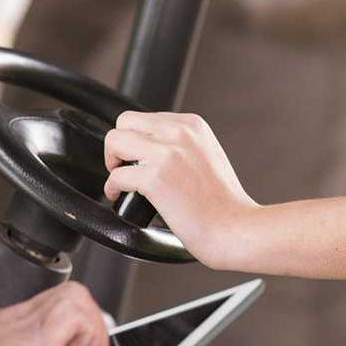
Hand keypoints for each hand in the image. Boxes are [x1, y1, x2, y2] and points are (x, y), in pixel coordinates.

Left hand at [102, 111, 257, 267]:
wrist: (234, 227)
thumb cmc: (223, 203)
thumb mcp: (208, 155)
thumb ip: (183, 144)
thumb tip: (152, 147)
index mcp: (192, 125)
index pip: (144, 117)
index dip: (135, 138)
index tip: (137, 158)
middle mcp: (179, 133)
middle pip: (125, 123)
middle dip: (119, 146)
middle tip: (124, 166)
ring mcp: (167, 153)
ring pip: (115, 141)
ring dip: (112, 163)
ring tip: (121, 180)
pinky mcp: (155, 178)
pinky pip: (117, 175)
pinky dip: (112, 188)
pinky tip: (120, 196)